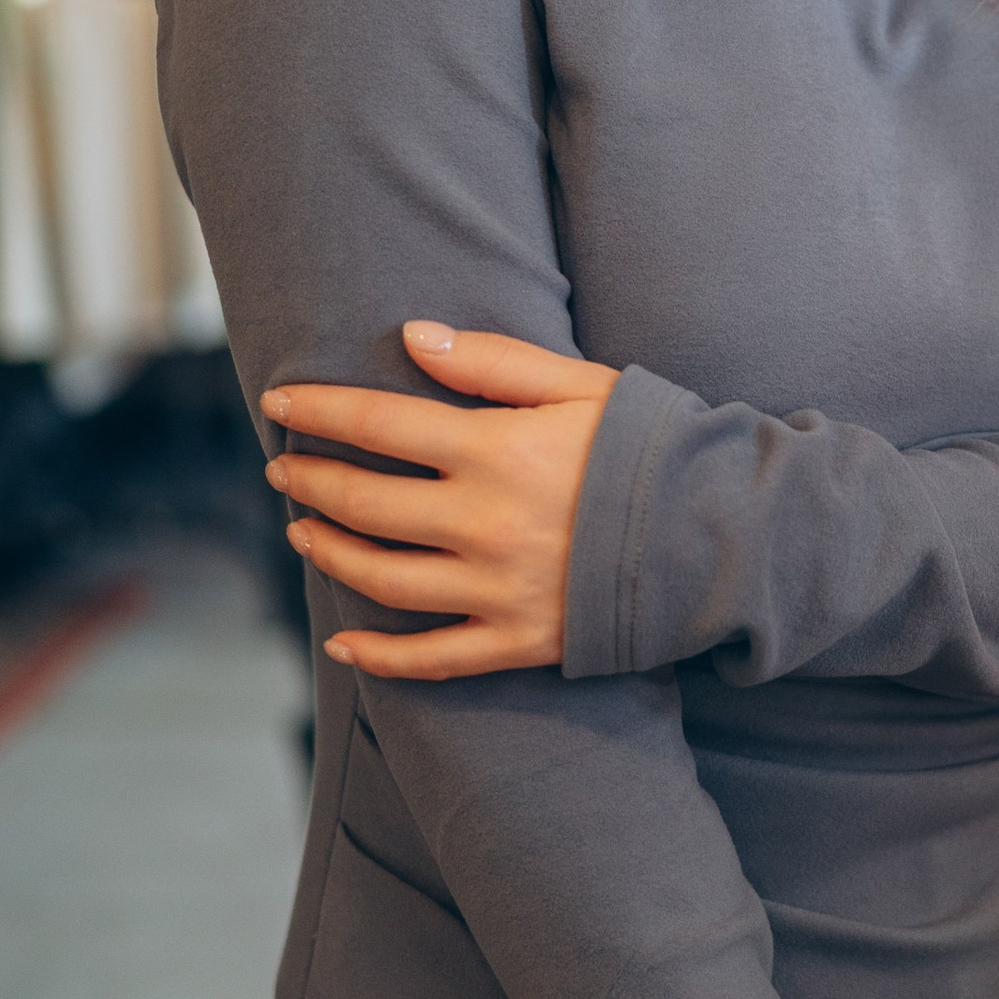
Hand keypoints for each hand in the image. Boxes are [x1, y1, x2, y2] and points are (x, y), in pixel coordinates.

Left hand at [261, 324, 618, 679]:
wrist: (720, 536)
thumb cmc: (650, 447)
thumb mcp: (579, 384)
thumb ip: (491, 361)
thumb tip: (411, 339)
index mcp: (496, 451)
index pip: (378, 426)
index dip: (318, 412)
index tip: (278, 404)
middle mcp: (484, 525)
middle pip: (365, 504)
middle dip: (311, 483)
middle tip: (283, 469)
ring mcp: (496, 592)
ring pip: (383, 580)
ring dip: (330, 555)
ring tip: (304, 534)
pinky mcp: (518, 643)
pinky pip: (432, 659)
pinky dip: (379, 659)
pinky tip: (344, 645)